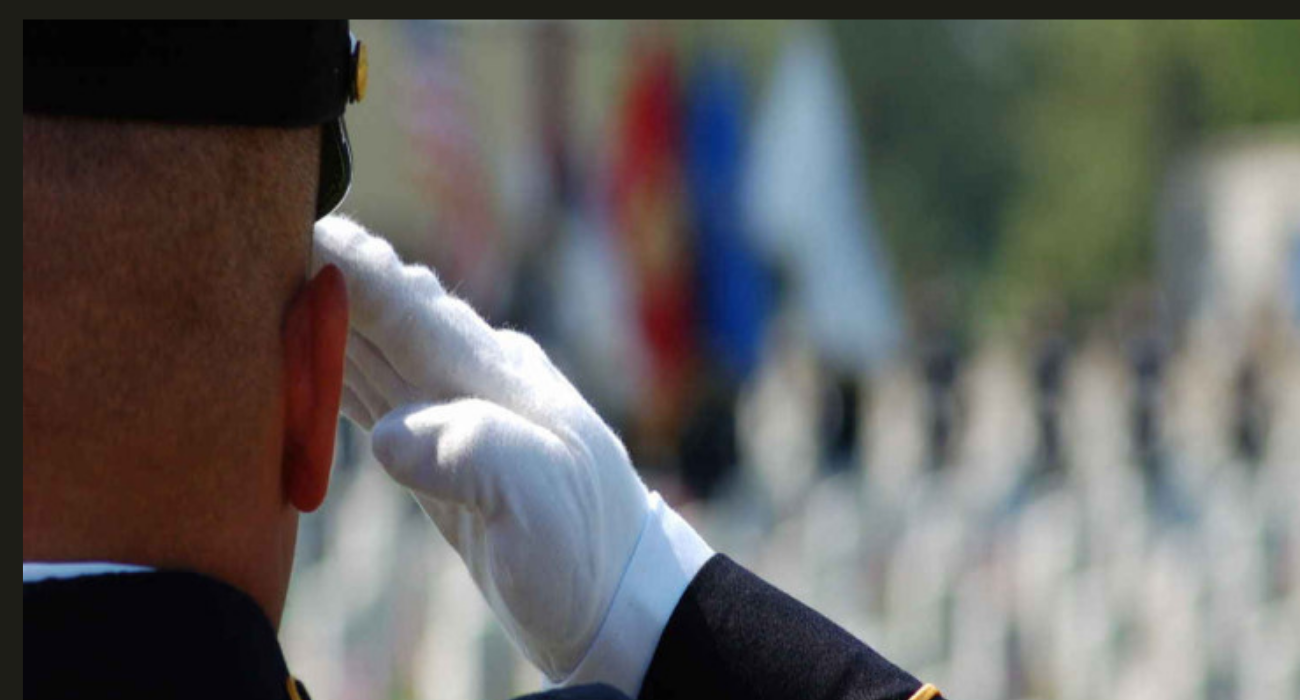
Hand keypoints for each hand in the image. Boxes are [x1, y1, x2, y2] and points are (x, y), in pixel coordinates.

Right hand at [312, 217, 710, 692]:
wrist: (612, 595)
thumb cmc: (583, 546)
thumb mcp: (540, 498)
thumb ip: (469, 453)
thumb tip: (388, 435)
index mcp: (495, 379)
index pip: (412, 309)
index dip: (355, 270)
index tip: (305, 225)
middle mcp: (471, 380)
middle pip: (384, 314)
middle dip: (326, 275)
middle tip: (261, 236)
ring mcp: (455, 413)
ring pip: (373, 350)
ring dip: (321, 318)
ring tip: (265, 283)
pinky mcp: (440, 453)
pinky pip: (373, 397)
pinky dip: (333, 376)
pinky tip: (302, 360)